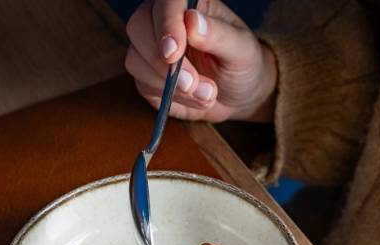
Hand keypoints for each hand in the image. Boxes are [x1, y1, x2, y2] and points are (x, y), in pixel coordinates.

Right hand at [125, 0, 276, 121]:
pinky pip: (142, 84)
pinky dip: (169, 97)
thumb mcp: (242, 50)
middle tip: (193, 84)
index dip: (167, 24)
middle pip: (138, 28)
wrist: (239, 95)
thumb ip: (219, 35)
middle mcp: (163, 20)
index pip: (166, 2)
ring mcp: (151, 47)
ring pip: (136, 60)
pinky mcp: (146, 75)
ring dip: (169, 85)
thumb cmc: (243, 64)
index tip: (174, 53)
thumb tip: (193, 22)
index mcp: (188, 4)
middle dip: (163, 63)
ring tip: (207, 95)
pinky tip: (195, 99)